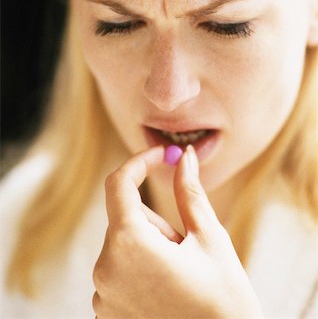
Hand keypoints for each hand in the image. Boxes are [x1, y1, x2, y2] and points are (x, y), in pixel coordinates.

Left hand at [93, 145, 263, 318]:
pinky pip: (119, 269)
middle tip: (186, 247)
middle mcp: (105, 269)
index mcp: (128, 244)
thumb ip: (189, 192)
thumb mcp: (210, 238)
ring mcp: (102, 295)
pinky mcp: (105, 312)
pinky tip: (166, 290)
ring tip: (179, 273)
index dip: (140, 161)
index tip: (161, 155)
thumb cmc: (223, 300)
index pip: (119, 183)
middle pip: (127, 218)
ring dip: (149, 246)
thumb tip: (186, 156)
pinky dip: (140, 268)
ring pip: (124, 244)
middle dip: (156, 222)